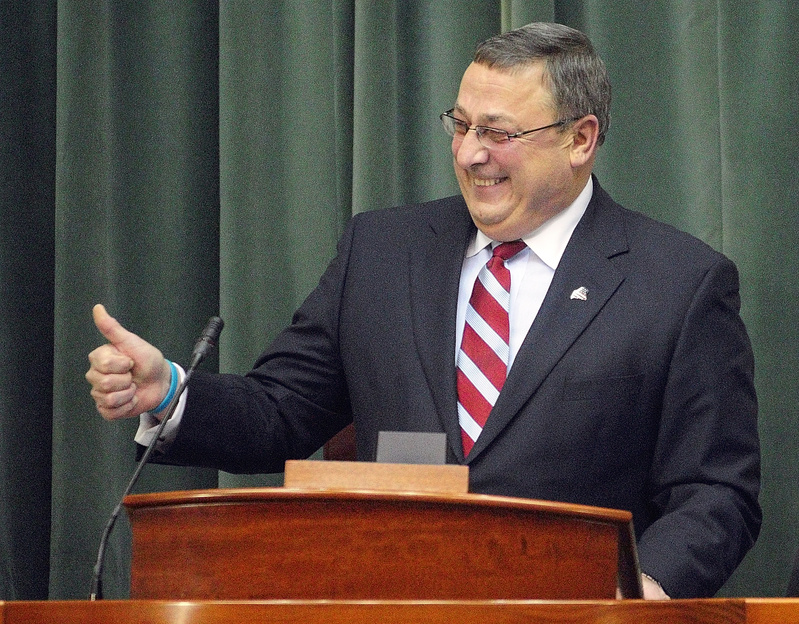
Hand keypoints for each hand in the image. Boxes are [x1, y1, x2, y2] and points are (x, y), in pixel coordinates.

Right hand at [86, 304, 170, 420]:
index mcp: (99, 359)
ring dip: (128, 394)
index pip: (102, 365)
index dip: (122, 364)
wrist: (161, 381)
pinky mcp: (107, 409)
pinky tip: (131, 399)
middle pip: (104, 383)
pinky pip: (110, 413)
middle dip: (126, 379)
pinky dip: (126, 407)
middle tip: (132, 375)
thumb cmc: (147, 360)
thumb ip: (112, 327)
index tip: (129, 361)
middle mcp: (96, 376)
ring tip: (132, 386)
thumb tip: (98, 308)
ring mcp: (100, 394)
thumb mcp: (132, 342)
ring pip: (108, 399)